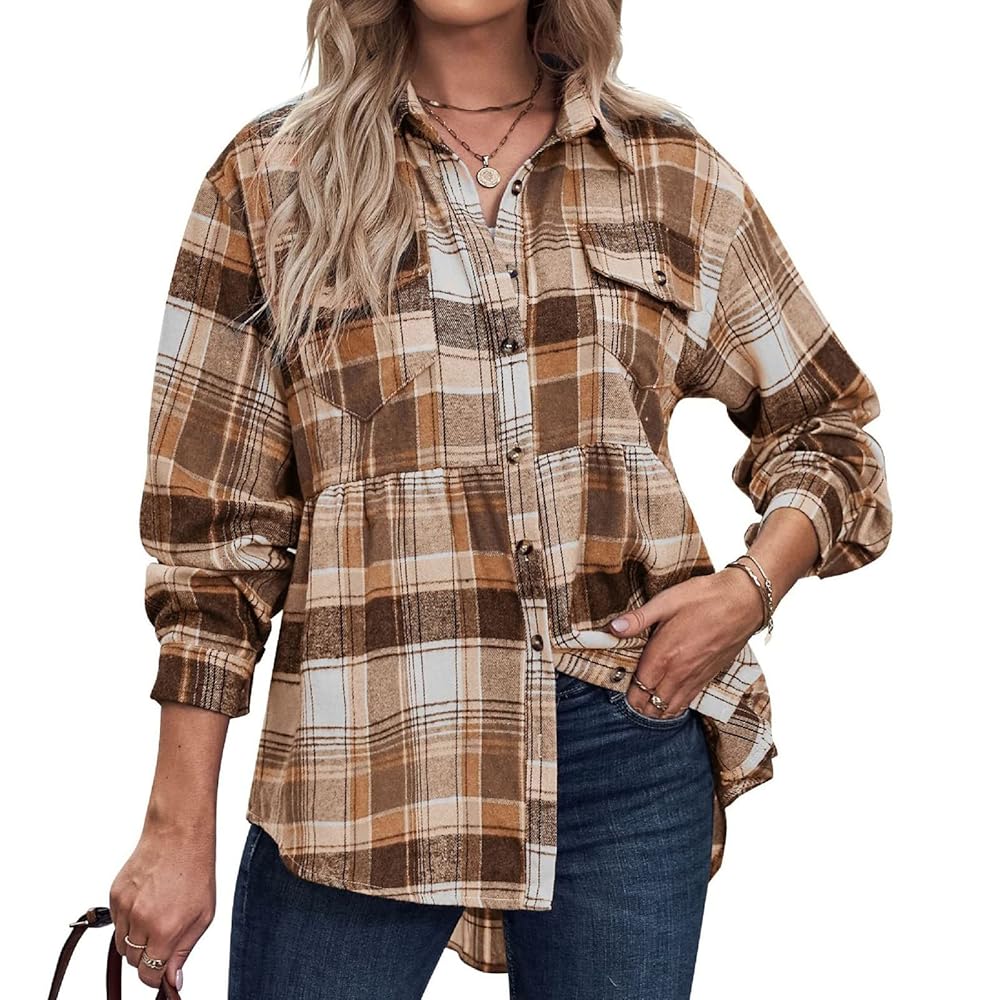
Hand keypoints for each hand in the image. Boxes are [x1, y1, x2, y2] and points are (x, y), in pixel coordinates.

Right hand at [108, 817, 216, 994]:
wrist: (178, 835)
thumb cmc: (196, 870)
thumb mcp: (203, 915)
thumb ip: (184, 951)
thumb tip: (172, 980)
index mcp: (165, 929)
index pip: (148, 974)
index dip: (155, 977)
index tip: (160, 973)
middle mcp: (140, 921)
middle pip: (133, 961)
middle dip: (148, 956)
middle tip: (164, 936)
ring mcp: (124, 908)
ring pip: (121, 945)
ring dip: (136, 940)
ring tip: (156, 916)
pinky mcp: (114, 895)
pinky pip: (116, 923)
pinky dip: (128, 920)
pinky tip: (146, 902)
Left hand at [608, 567, 765, 718]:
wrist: (743, 603)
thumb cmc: (704, 598)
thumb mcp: (666, 602)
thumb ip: (638, 619)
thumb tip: (612, 628)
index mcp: (664, 655)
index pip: (638, 688)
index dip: (626, 689)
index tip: (619, 682)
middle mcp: (678, 673)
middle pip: (651, 704)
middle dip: (637, 702)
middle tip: (629, 692)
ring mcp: (695, 678)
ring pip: (669, 709)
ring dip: (654, 709)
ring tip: (645, 700)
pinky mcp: (708, 678)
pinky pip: (687, 703)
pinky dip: (673, 706)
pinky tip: (667, 698)